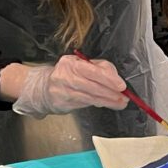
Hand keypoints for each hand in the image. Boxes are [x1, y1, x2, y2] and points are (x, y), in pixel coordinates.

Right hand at [12, 55, 127, 116]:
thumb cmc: (68, 74)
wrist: (43, 88)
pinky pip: (84, 104)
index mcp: (70, 63)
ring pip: (90, 98)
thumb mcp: (81, 64)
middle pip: (93, 86)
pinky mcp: (62, 104)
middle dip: (111, 93)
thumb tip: (115, 78)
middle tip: (124, 98)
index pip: (93, 71)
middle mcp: (64, 77)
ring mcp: (62, 92)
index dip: (109, 79)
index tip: (121, 86)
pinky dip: (97, 104)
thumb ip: (99, 67)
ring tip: (119, 103)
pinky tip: (105, 104)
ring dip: (107, 101)